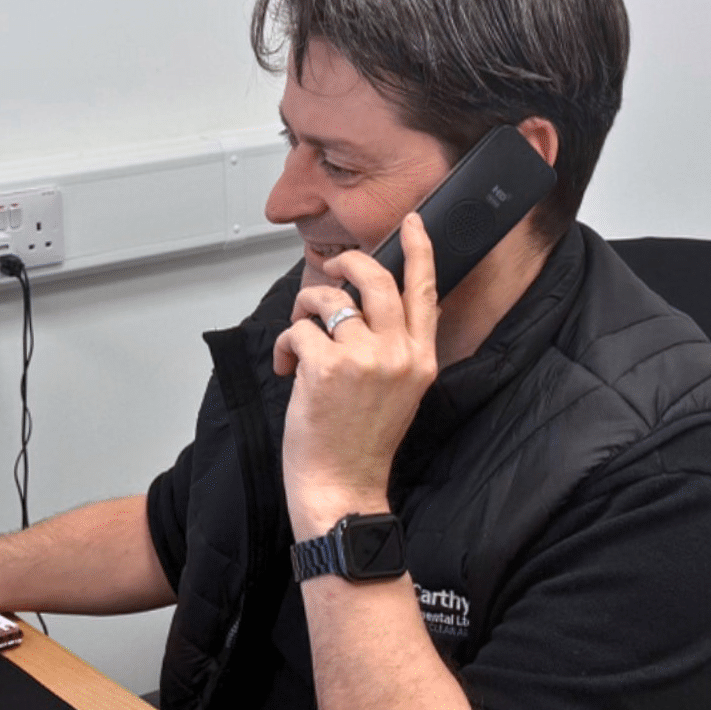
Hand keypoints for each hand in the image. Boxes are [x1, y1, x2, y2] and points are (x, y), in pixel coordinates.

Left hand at [271, 213, 439, 534]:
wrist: (342, 487)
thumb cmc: (361, 444)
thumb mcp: (398, 393)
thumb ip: (394, 350)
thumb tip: (365, 309)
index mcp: (421, 359)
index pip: (425, 291)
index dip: (419, 250)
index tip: (413, 223)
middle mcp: (398, 353)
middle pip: (374, 278)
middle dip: (345, 264)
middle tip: (331, 270)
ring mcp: (363, 358)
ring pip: (327, 299)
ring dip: (304, 311)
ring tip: (299, 341)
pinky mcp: (326, 367)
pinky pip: (297, 330)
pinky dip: (284, 345)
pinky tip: (287, 369)